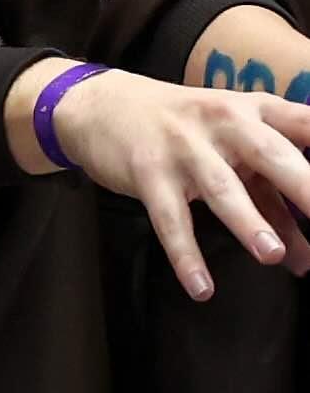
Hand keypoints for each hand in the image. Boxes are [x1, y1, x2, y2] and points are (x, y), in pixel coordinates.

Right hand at [25, 64, 309, 298]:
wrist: (102, 105)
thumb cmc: (187, 132)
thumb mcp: (234, 154)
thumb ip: (274, 202)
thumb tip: (306, 261)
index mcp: (256, 111)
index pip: (307, 125)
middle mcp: (225, 122)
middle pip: (272, 155)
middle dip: (305, 187)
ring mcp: (184, 146)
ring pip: (222, 188)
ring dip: (248, 222)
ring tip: (272, 255)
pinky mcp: (148, 171)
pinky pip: (169, 218)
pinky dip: (186, 255)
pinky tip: (201, 287)